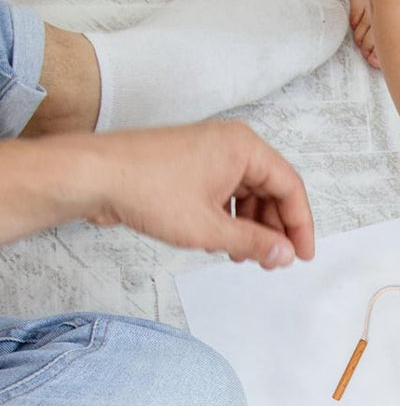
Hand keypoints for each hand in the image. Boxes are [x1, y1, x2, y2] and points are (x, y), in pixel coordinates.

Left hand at [86, 121, 314, 268]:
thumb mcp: (210, 229)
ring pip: (248, 195)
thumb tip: (285, 254)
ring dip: (250, 228)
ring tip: (242, 256)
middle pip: (271, 191)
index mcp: (244, 147)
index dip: (300, 225)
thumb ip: (255, 243)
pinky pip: (225, 194)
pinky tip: (221, 243)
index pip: (290, 187)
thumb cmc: (147, 189)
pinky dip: (230, 219)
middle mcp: (230, 144)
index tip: (301, 255)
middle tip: (271, 261)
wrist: (93, 176)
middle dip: (273, 229)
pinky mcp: (191, 166)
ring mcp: (209, 154)